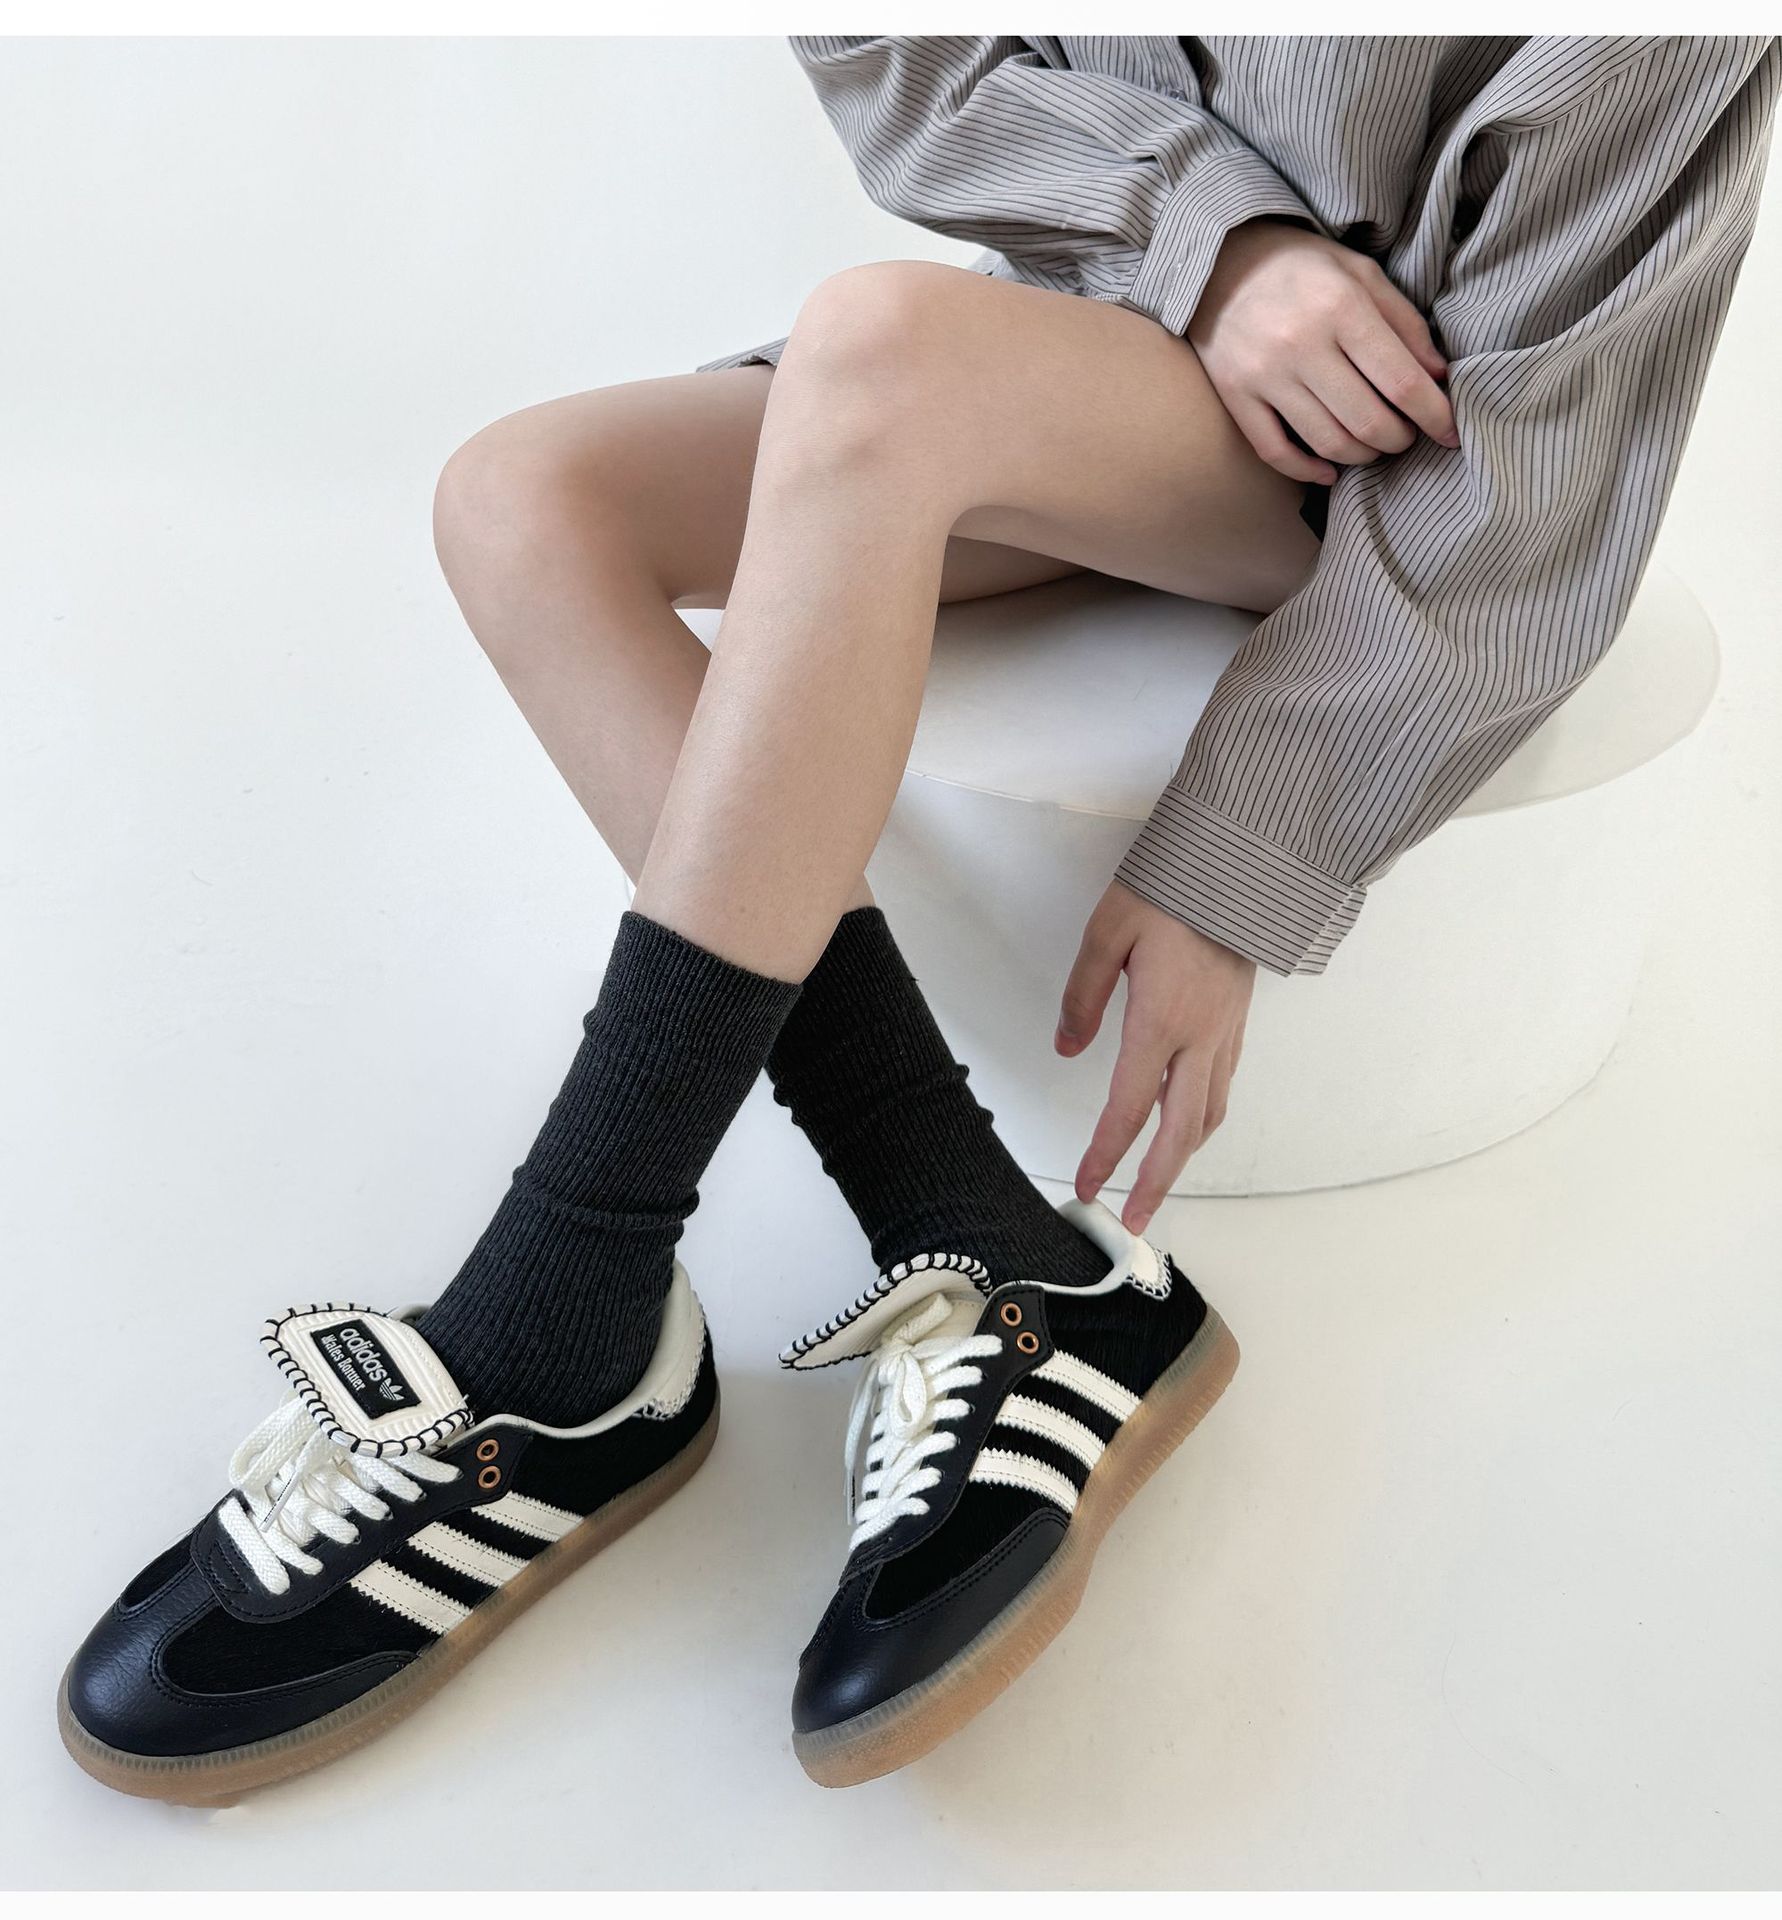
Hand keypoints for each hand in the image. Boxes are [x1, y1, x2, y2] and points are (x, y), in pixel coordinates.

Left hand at [1056, 882, 1254, 1235]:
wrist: (1244, 863)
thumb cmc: (1175, 888)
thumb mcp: (1109, 931)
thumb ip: (1084, 995)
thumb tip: (1069, 1046)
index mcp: (1162, 1021)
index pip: (1129, 1107)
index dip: (1106, 1154)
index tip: (1088, 1186)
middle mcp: (1201, 1038)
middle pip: (1181, 1133)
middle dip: (1155, 1183)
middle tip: (1133, 1219)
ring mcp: (1226, 1033)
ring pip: (1209, 1115)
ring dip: (1184, 1157)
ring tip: (1158, 1182)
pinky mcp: (1239, 1023)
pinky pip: (1224, 1087)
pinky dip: (1204, 1120)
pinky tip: (1189, 1126)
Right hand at [1189, 217, 1457, 484]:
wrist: (1221, 262)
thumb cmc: (1303, 268)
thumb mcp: (1362, 274)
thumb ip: (1404, 323)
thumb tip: (1438, 377)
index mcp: (1342, 307)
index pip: (1402, 382)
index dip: (1434, 415)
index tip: (1451, 432)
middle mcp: (1302, 345)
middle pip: (1368, 421)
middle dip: (1399, 439)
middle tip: (1406, 434)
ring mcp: (1265, 375)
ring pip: (1328, 442)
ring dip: (1362, 455)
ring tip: (1373, 444)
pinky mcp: (1236, 396)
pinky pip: (1275, 452)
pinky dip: (1308, 471)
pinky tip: (1328, 471)